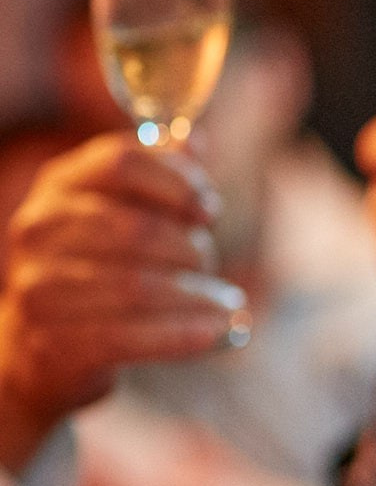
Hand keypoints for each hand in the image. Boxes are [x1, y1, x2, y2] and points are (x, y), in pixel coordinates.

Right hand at [0, 135, 240, 469]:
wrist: (41, 347)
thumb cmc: (97, 269)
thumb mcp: (124, 216)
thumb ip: (160, 180)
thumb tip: (194, 139)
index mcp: (61, 185)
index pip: (122, 161)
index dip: (177, 181)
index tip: (209, 209)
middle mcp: (40, 228)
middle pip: (136, 228)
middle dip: (189, 249)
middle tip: (210, 265)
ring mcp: (39, 285)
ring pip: (136, 286)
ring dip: (194, 297)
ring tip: (225, 306)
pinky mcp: (52, 340)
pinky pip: (127, 336)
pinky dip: (179, 335)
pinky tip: (212, 333)